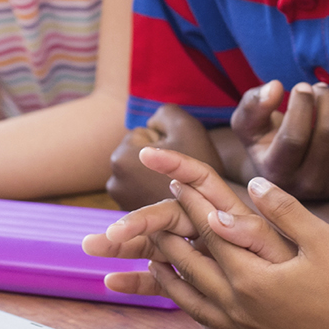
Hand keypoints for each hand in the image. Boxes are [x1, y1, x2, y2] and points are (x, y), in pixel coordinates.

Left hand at [84, 146, 328, 328]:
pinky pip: (209, 327)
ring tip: (155, 261)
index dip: (191, 206)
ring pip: (191, 302)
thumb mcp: (321, 240)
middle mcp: (238, 308)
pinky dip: (193, 310)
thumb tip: (253, 184)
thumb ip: (283, 210)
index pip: (210, 233)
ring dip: (170, 279)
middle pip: (191, 267)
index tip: (175, 184)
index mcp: (251, 278)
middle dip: (170, 238)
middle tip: (153, 219)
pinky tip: (193, 303)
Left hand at [106, 104, 220, 210]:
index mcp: (121, 158)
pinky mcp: (130, 214)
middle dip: (156, 159)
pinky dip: (154, 191)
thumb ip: (163, 114)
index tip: (178, 155)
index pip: (142, 134)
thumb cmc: (200, 167)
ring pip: (140, 173)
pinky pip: (142, 192)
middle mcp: (113, 182)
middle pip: (137, 155)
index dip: (165, 141)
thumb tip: (151, 122)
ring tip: (175, 185)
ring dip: (154, 175)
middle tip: (178, 172)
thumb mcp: (186, 126)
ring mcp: (120, 202)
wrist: (215, 211)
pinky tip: (170, 197)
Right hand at [230, 80, 328, 201]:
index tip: (300, 87)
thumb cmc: (266, 141)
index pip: (294, 137)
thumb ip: (253, 104)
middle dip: (328, 99)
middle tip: (320, 89)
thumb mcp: (247, 125)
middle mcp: (309, 186)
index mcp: (277, 173)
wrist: (288, 173)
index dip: (301, 105)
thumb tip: (275, 87)